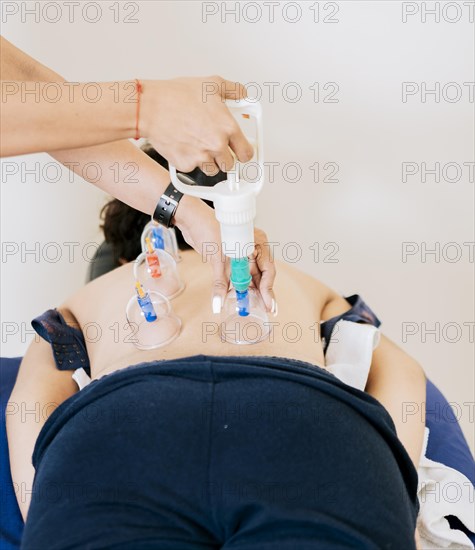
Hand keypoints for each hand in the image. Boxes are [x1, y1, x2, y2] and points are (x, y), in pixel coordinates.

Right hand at [140, 76, 253, 174]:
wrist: (151, 108)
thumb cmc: (177, 96)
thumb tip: (243, 94)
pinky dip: (190, 161)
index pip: (246, 153)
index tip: (241, 152)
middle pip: (230, 165)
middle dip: (224, 157)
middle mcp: (216, 145)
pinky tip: (184, 145)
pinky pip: (193, 169)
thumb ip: (233, 90)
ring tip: (197, 144)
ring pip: (212, 170)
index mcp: (228, 128)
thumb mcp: (211, 84)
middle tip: (214, 145)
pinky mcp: (186, 165)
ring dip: (208, 161)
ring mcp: (201, 157)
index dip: (244, 153)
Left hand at [176, 198, 276, 313]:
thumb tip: (218, 303)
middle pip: (263, 274)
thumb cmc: (207, 228)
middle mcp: (254, 248)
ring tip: (256, 308)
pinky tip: (243, 299)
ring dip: (253, 291)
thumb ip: (220, 282)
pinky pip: (241, 275)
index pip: (268, 269)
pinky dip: (241, 286)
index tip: (268, 304)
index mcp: (258, 242)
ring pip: (252, 276)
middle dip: (264, 293)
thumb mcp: (216, 258)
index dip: (268, 289)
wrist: (191, 219)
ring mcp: (244, 253)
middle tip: (267, 311)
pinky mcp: (234, 258)